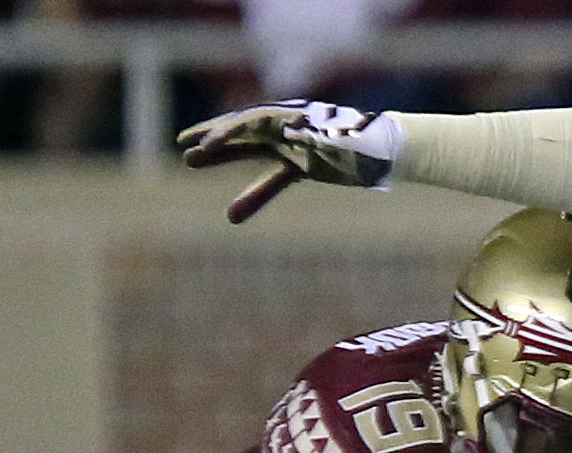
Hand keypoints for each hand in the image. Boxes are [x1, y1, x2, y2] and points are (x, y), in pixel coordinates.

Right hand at [176, 102, 401, 223]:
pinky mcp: (301, 164)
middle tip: (184, 146)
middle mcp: (288, 128)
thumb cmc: (365, 143)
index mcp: (294, 117)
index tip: (207, 145)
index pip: (252, 120)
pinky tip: (233, 215)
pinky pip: (271, 179)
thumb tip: (299, 135)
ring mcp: (292, 145)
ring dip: (222, 157)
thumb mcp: (339, 139)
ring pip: (249, 150)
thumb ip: (315, 137)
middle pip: (243, 130)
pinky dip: (253, 196)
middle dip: (213, 138)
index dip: (227, 131)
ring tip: (191, 160)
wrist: (386, 151)